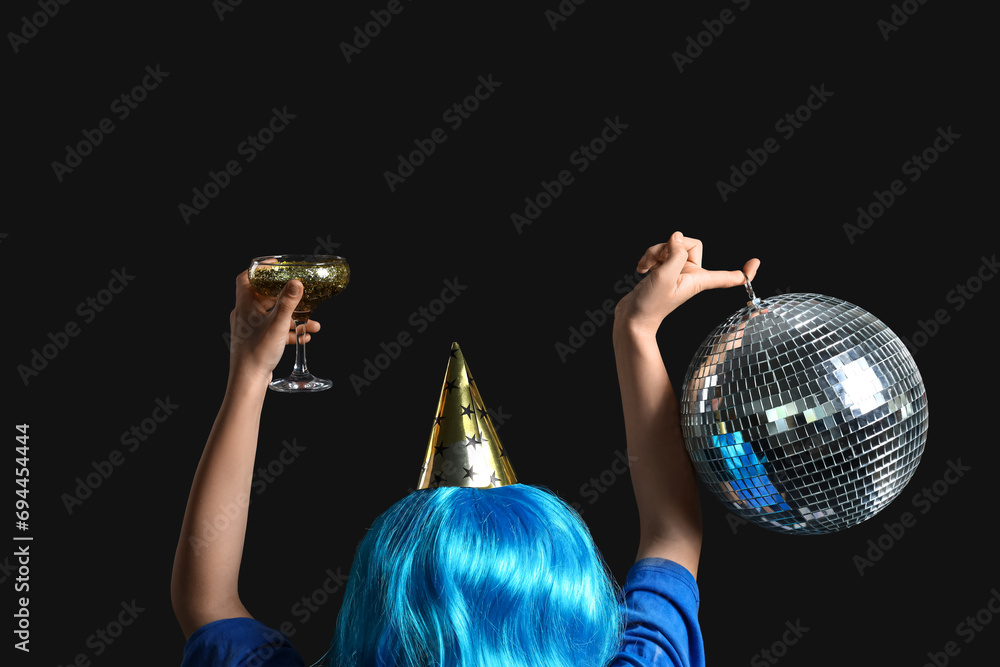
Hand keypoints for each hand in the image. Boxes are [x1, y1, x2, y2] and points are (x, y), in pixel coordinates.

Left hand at [227, 270, 320, 383]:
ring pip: (273, 315)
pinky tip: (304, 336)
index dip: (260, 269)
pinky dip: (288, 330)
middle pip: (264, 296)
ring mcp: (250, 328)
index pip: (246, 278)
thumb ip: (288, 302)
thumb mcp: (277, 324)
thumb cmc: (257, 351)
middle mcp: (245, 314)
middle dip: (285, 295)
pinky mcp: (257, 341)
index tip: (277, 265)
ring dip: (292, 317)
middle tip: (299, 291)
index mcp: (245, 305)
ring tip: (311, 322)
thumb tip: (297, 282)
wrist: (248, 380)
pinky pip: (274, 330)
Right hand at [615, 232, 759, 335]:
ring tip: (648, 267)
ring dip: (655, 252)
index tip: (756, 262)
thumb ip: (674, 254)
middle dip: (669, 247)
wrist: (633, 317)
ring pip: (671, 246)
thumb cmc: (651, 304)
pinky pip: (660, 252)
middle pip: (689, 245)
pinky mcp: (664, 270)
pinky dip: (649, 258)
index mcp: (699, 280)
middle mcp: (691, 275)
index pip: (728, 276)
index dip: (744, 272)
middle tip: (659, 261)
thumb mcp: (665, 276)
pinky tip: (643, 269)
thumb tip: (676, 237)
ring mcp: (677, 272)